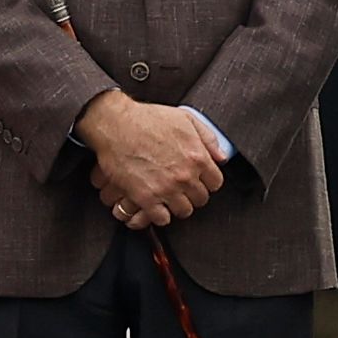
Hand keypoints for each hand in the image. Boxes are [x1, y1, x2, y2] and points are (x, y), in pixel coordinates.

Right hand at [82, 93, 226, 227]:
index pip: (215, 183)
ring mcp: (166, 189)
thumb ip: (208, 138)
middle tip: (182, 189)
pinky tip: (156, 206)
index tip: (198, 181)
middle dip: (192, 194)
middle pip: (200, 199)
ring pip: (183, 211)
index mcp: (197, 157)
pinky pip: (162, 218)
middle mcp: (185, 176)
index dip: (206, 182)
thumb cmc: (147, 119)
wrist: (116, 125)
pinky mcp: (146, 198)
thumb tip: (221, 157)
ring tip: (169, 198)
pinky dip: (160, 215)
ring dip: (177, 205)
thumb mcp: (185, 119)